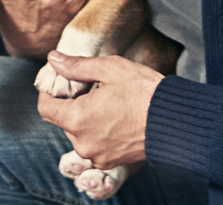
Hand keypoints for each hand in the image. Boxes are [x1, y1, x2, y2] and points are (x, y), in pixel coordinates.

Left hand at [36, 51, 162, 169]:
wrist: (177, 121)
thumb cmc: (145, 93)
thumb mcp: (109, 69)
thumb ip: (76, 66)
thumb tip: (53, 60)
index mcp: (77, 119)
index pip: (45, 108)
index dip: (50, 93)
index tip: (62, 83)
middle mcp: (83, 142)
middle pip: (62, 121)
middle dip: (71, 104)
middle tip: (90, 88)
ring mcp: (97, 155)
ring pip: (79, 134)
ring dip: (85, 118)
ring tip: (107, 102)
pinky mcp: (111, 162)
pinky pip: (94, 145)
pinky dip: (98, 132)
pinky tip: (115, 117)